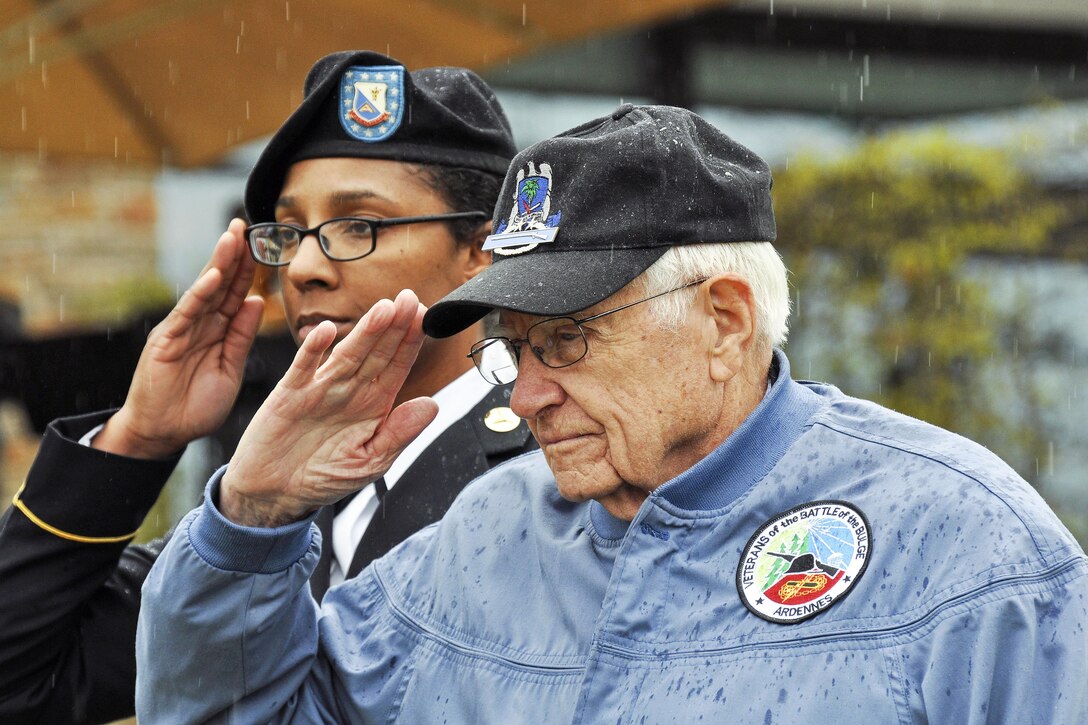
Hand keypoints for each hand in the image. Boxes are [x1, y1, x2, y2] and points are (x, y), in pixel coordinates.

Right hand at [94, 219, 264, 458]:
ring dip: (219, 263)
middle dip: (234, 254)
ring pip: (205, 291)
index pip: (237, 294)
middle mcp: (200, 324)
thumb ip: (242, 336)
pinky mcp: (166, 341)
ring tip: (232, 237)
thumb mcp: (231, 369)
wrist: (163, 434)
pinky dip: (200, 294)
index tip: (263, 244)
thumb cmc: (197, 405)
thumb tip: (259, 301)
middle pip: (221, 284)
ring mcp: (182, 329)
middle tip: (245, 223)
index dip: (249, 270)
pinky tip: (213, 276)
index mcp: (218, 331)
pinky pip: (187, 314)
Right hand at [220, 289, 438, 527]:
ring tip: (384, 309)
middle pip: (376, 352)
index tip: (427, 318)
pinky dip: (313, 350)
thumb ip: (399, 433)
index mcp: (373, 403)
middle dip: (394, 326)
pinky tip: (326, 332)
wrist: (276, 493)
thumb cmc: (323, 476)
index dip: (411, 342)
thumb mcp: (370, 461)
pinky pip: (303, 368)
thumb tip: (432, 405)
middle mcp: (349, 389)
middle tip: (411, 299)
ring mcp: (320, 388)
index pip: (397, 366)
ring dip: (364, 331)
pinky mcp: (289, 394)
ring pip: (346, 353)